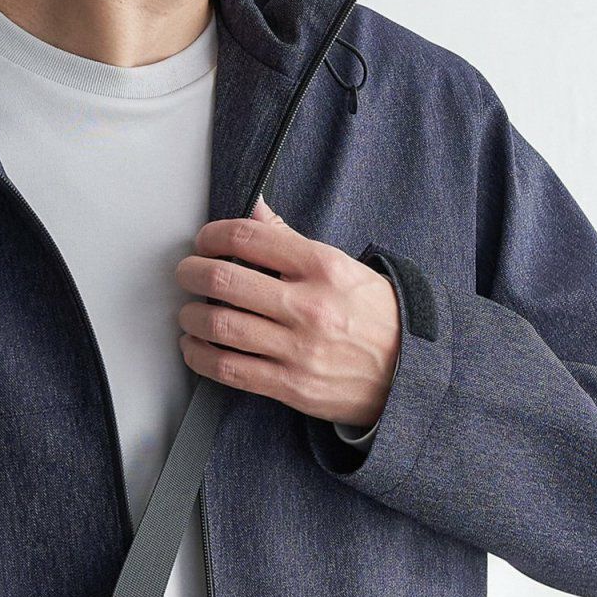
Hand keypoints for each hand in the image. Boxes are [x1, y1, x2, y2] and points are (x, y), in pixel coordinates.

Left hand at [175, 196, 399, 427]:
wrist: (409, 374)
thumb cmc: (375, 317)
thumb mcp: (344, 267)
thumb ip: (293, 241)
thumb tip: (257, 210)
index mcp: (323, 268)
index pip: (249, 238)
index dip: (213, 236)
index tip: (205, 242)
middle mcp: (309, 306)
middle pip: (224, 281)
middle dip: (192, 273)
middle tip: (187, 273)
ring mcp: (298, 349)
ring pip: (220, 326)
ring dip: (191, 317)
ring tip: (189, 313)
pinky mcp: (291, 386)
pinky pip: (229, 369)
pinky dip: (200, 356)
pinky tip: (194, 347)